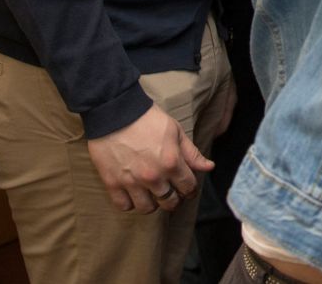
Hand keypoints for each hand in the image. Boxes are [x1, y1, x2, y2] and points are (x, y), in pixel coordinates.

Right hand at [86, 105, 212, 213]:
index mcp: (172, 163)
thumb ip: (192, 153)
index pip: (188, 188)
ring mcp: (132, 182)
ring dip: (152, 203)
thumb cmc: (147, 119)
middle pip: (169, 202)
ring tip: (152, 194)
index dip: (191, 190)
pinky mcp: (113, 183)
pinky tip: (133, 194)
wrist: (115, 113)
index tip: (188, 189)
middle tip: (171, 192)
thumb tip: (209, 167)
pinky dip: (130, 203)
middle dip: (174, 199)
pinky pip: (124, 206)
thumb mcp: (175, 131)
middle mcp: (153, 177)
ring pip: (147, 209)